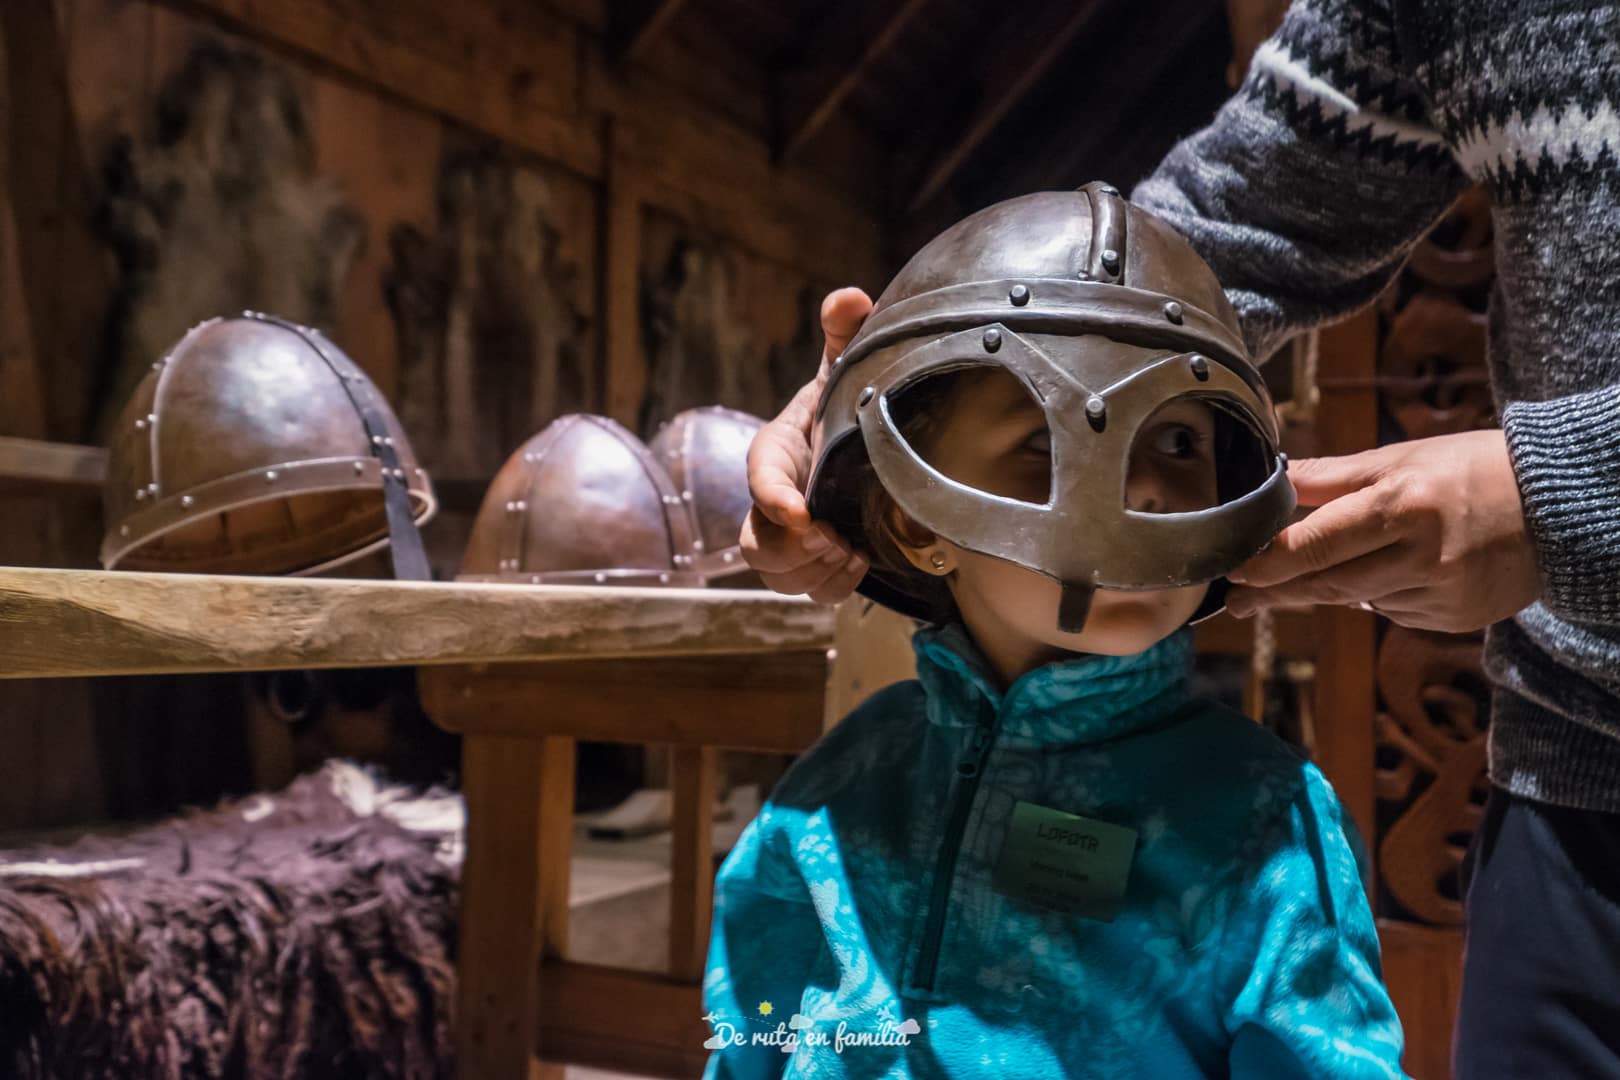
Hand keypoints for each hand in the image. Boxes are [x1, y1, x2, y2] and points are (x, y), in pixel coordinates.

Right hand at [740, 287, 873, 601]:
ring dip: (816, 571)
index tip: (803, 512)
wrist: (853, 444)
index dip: (773, 500)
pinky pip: (809, 592)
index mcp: (774, 452)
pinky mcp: (809, 563)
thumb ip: (843, 332)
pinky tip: (859, 561)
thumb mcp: (843, 368)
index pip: (759, 479)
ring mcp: (786, 537)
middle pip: (757, 546)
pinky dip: (832, 585)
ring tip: (850, 547)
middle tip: (836, 536)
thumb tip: (850, 296)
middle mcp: (771, 500)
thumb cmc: (843, 405)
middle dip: (796, 551)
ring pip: (779, 576)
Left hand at [1224, 430, 1541, 632]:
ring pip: (1356, 601)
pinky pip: (1391, 612)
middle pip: (1326, 583)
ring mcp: (1438, 595)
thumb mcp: (1399, 459)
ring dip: (1323, 591)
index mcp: (1401, 506)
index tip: (1233, 570)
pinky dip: (1375, 595)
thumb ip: (1329, 477)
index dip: (1268, 562)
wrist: (1559, 509)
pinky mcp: (1451, 620)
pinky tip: (1384, 574)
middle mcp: (1419, 557)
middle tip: (1234, 601)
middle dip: (1274, 592)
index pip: (1315, 544)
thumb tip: (1270, 480)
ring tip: (1286, 585)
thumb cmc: (1470, 470)